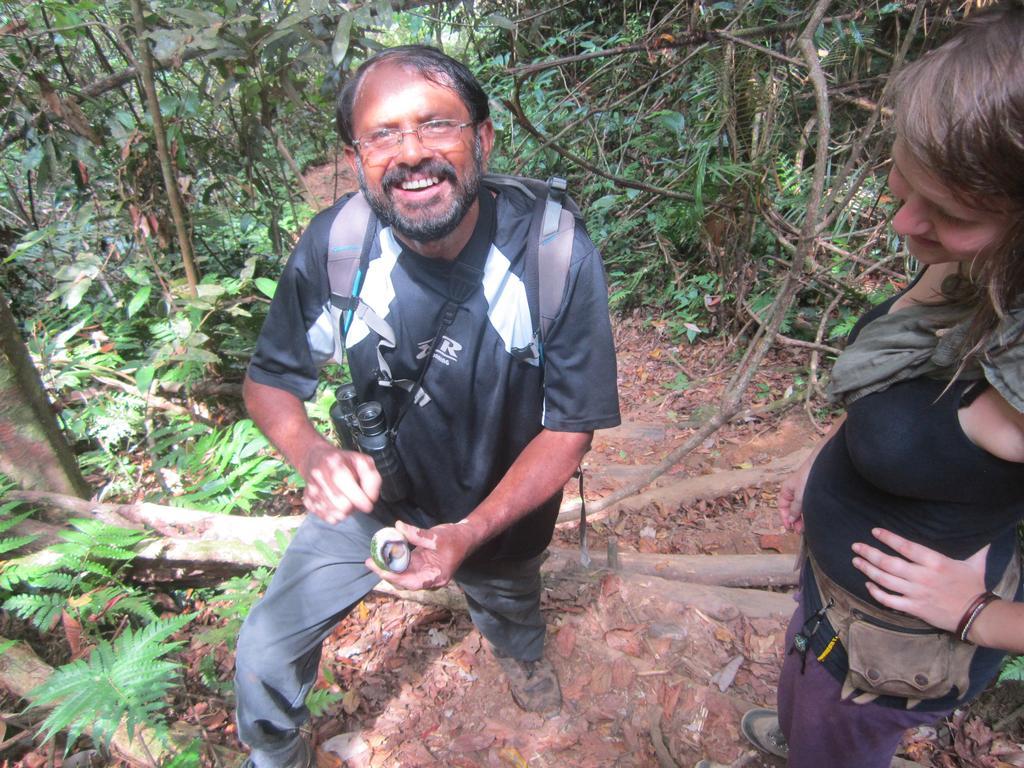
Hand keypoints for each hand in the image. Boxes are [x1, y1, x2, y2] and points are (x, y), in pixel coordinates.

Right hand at [300, 442, 381, 523]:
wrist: (315, 458)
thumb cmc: (343, 462)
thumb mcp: (362, 462)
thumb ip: (372, 478)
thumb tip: (371, 498)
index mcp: (334, 463)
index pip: (348, 487)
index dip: (361, 500)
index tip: (368, 504)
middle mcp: (319, 476)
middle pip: (342, 506)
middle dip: (354, 507)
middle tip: (356, 500)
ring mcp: (311, 490)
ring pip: (335, 515)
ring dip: (346, 512)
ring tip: (347, 501)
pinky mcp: (307, 501)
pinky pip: (327, 518)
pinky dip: (336, 515)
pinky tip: (337, 504)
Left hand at [365, 520, 477, 589]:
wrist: (466, 536)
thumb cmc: (455, 538)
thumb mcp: (436, 536)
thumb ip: (416, 534)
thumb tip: (398, 527)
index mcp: (436, 576)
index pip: (412, 582)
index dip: (395, 577)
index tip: (380, 569)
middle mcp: (428, 577)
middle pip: (404, 580)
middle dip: (386, 572)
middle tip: (369, 561)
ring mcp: (424, 571)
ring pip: (402, 573)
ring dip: (388, 566)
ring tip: (372, 558)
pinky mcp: (421, 564)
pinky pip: (405, 564)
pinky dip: (394, 559)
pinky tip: (384, 552)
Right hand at [778, 462, 811, 532]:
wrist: (822, 466)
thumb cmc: (808, 477)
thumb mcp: (799, 496)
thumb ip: (794, 509)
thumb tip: (790, 519)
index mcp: (786, 490)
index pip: (782, 506)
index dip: (784, 517)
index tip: (789, 527)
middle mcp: (794, 491)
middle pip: (791, 508)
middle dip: (794, 520)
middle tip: (799, 530)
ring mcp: (804, 492)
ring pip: (801, 508)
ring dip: (802, 518)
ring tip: (806, 527)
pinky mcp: (813, 493)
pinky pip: (808, 505)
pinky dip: (808, 512)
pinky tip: (811, 518)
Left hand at [851, 527, 987, 632]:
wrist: (977, 616)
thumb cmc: (974, 587)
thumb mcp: (975, 563)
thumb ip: (975, 547)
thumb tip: (983, 534)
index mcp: (935, 562)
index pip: (906, 546)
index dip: (888, 538)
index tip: (874, 531)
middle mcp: (922, 577)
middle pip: (889, 563)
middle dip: (869, 553)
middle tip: (856, 546)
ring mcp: (916, 593)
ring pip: (885, 580)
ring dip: (867, 570)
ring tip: (856, 561)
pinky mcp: (914, 608)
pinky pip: (889, 600)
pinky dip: (876, 592)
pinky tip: (868, 585)